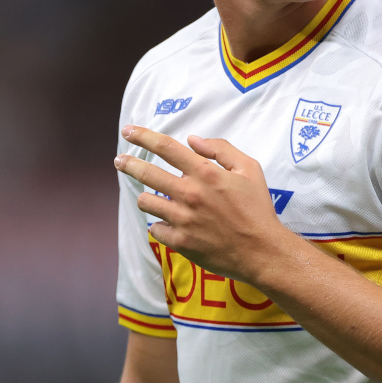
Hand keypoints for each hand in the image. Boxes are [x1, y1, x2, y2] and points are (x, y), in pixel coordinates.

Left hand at [113, 126, 296, 284]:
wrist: (262, 250)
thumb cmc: (257, 208)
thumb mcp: (250, 169)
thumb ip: (221, 149)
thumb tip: (193, 140)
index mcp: (205, 173)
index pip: (166, 148)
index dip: (143, 136)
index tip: (128, 131)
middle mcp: (190, 193)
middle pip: (147, 173)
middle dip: (128, 164)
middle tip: (120, 161)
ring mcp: (183, 219)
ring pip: (146, 201)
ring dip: (147, 197)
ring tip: (153, 198)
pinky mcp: (180, 242)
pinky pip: (156, 230)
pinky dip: (160, 226)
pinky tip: (169, 225)